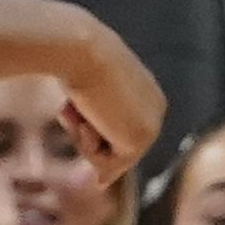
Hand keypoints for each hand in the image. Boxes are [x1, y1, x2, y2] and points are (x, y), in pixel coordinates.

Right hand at [59, 18, 165, 187]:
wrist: (79, 47)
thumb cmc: (73, 58)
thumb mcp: (85, 89)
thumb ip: (93, 120)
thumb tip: (99, 177)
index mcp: (147, 93)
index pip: (119, 129)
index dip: (91, 125)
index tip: (71, 108)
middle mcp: (156, 110)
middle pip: (116, 145)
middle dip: (86, 134)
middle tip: (69, 108)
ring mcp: (151, 127)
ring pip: (110, 158)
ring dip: (84, 141)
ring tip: (75, 112)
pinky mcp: (138, 141)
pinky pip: (107, 165)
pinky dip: (87, 149)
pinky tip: (83, 123)